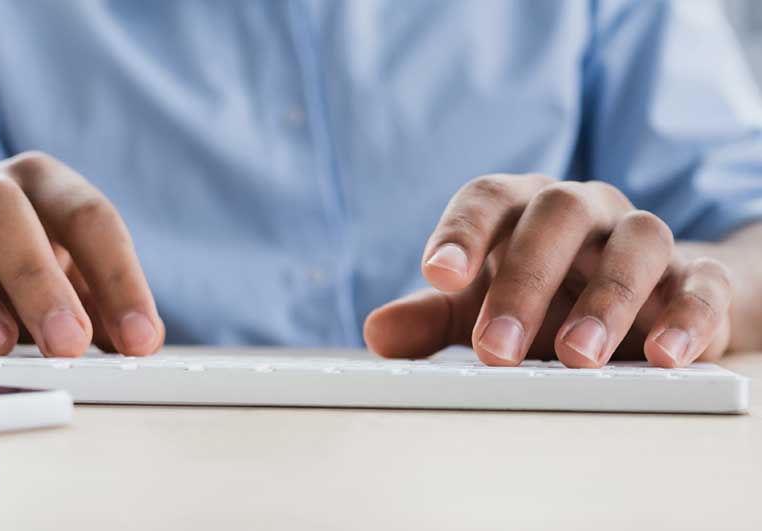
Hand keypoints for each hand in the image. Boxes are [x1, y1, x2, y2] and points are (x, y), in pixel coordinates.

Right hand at [0, 152, 164, 356]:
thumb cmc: (17, 272)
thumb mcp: (72, 282)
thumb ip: (105, 307)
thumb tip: (140, 341)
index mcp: (38, 184)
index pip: (87, 215)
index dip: (120, 279)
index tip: (139, 340)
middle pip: (1, 206)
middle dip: (37, 277)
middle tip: (67, 344)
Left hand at [364, 174, 732, 367]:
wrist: (641, 303)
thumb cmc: (547, 300)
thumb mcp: (483, 309)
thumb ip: (433, 319)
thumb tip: (377, 333)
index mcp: (523, 209)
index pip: (488, 199)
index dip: (462, 231)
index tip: (437, 273)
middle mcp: (584, 211)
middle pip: (556, 217)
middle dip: (524, 282)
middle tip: (498, 350)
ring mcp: (641, 239)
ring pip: (634, 242)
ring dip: (606, 299)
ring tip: (578, 356)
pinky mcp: (695, 278)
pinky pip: (700, 285)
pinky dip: (687, 316)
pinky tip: (665, 354)